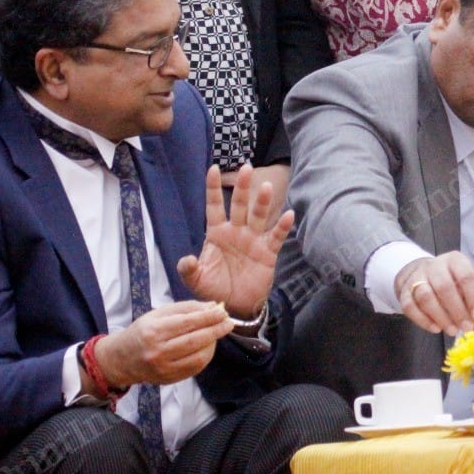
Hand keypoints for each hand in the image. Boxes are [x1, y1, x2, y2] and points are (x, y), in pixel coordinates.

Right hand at [92, 300, 233, 390]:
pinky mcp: (168, 379)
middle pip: (194, 340)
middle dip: (215, 330)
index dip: (208, 317)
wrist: (122, 359)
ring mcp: (163, 368)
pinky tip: (209, 346)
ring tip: (219, 333)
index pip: (187, 323)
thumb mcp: (159, 314)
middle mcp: (157, 351)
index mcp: (153, 331)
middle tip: (229, 323)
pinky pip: (194, 368)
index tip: (222, 311)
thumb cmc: (143, 331)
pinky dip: (206, 356)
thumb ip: (186, 308)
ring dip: (213, 344)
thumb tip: (213, 306)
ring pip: (197, 356)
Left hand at [177, 164, 292, 318]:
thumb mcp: (197, 281)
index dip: (214, 189)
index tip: (213, 169)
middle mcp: (236, 232)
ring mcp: (253, 240)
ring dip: (262, 203)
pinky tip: (288, 215)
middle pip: (240, 205)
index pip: (215, 206)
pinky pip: (276, 237)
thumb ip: (189, 270)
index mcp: (217, 234)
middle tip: (247, 168)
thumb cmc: (214, 289)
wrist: (236, 306)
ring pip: (258, 217)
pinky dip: (282, 227)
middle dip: (243, 187)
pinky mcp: (268, 252)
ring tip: (265, 187)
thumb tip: (186, 259)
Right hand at [395, 251, 473, 335]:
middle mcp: (434, 265)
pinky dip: (423, 320)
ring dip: (440, 317)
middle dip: (456, 310)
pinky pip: (410, 306)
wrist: (421, 273)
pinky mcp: (404, 291)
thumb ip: (472, 303)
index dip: (473, 298)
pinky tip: (436, 328)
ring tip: (452, 330)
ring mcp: (417, 277)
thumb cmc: (450, 281)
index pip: (465, 276)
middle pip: (444, 286)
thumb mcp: (464, 285)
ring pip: (425, 296)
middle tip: (465, 327)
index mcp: (454, 260)